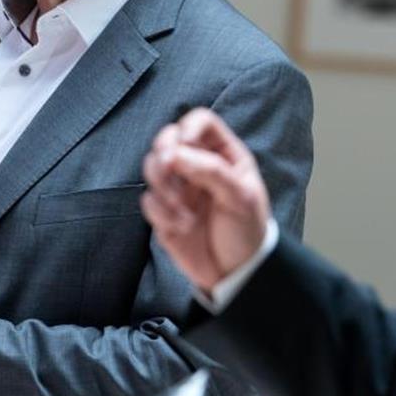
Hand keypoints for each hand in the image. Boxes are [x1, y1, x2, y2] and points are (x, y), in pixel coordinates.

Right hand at [142, 108, 271, 291]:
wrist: (236, 273)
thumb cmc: (247, 230)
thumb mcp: (241, 198)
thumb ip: (211, 171)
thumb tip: (174, 153)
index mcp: (223, 154)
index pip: (200, 122)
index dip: (189, 127)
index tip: (185, 144)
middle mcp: (197, 165)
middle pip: (168, 138)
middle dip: (164, 151)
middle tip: (169, 168)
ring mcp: (178, 187)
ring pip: (152, 166)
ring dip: (162, 185)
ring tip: (182, 209)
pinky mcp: (163, 211)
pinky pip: (148, 200)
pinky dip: (161, 212)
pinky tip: (182, 227)